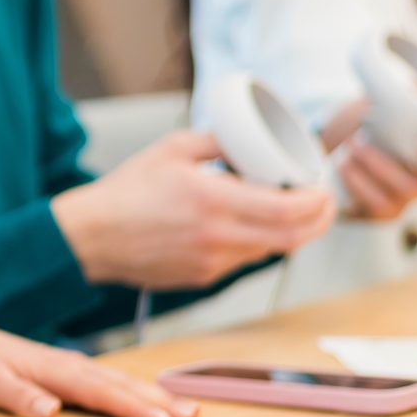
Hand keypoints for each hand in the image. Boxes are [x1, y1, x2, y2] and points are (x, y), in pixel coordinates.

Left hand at [0, 315, 196, 416]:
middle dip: (159, 400)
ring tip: (187, 411)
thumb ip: (19, 396)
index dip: (133, 407)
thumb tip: (52, 412)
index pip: (100, 391)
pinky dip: (135, 391)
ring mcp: (71, 368)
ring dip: (154, 395)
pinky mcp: (68, 373)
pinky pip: (110, 383)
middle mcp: (70, 366)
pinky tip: (151, 400)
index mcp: (55, 370)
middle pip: (121, 385)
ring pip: (120, 381)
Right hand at [51, 130, 333, 290]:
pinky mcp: (203, 276)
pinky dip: (255, 243)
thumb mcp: (171, 149)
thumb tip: (247, 139)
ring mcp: (212, 261)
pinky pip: (242, 260)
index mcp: (213, 199)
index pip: (288, 210)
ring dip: (288, 233)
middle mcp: (218, 235)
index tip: (323, 190)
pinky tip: (245, 226)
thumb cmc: (127, 190)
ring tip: (288, 211)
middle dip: (318, 222)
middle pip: (292, 238)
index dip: (317, 203)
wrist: (92, 235)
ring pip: (270, 251)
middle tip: (324, 205)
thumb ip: (215, 142)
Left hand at [320, 104, 416, 220]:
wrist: (338, 147)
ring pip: (411, 189)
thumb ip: (410, 94)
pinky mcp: (386, 208)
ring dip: (382, 165)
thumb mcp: (391, 100)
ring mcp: (410, 192)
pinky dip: (360, 183)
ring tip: (355, 144)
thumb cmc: (374, 121)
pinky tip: (346, 164)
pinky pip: (380, 205)